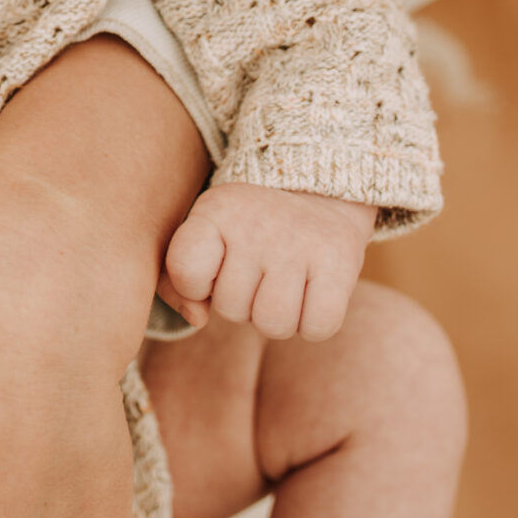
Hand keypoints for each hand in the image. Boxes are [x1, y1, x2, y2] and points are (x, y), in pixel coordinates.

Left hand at [161, 183, 376, 338]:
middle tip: (259, 271)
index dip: (197, 285)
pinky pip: (316, 328)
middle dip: (243, 301)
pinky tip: (311, 293)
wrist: (319, 190)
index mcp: (216, 211)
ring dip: (277, 316)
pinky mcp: (339, 263)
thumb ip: (178, 279)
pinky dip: (312, 322)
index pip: (185, 271)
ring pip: (273, 324)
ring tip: (282, 283)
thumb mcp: (206, 234)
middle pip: (231, 309)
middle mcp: (256, 225)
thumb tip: (197, 318)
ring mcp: (299, 244)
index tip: (213, 267)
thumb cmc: (249, 228)